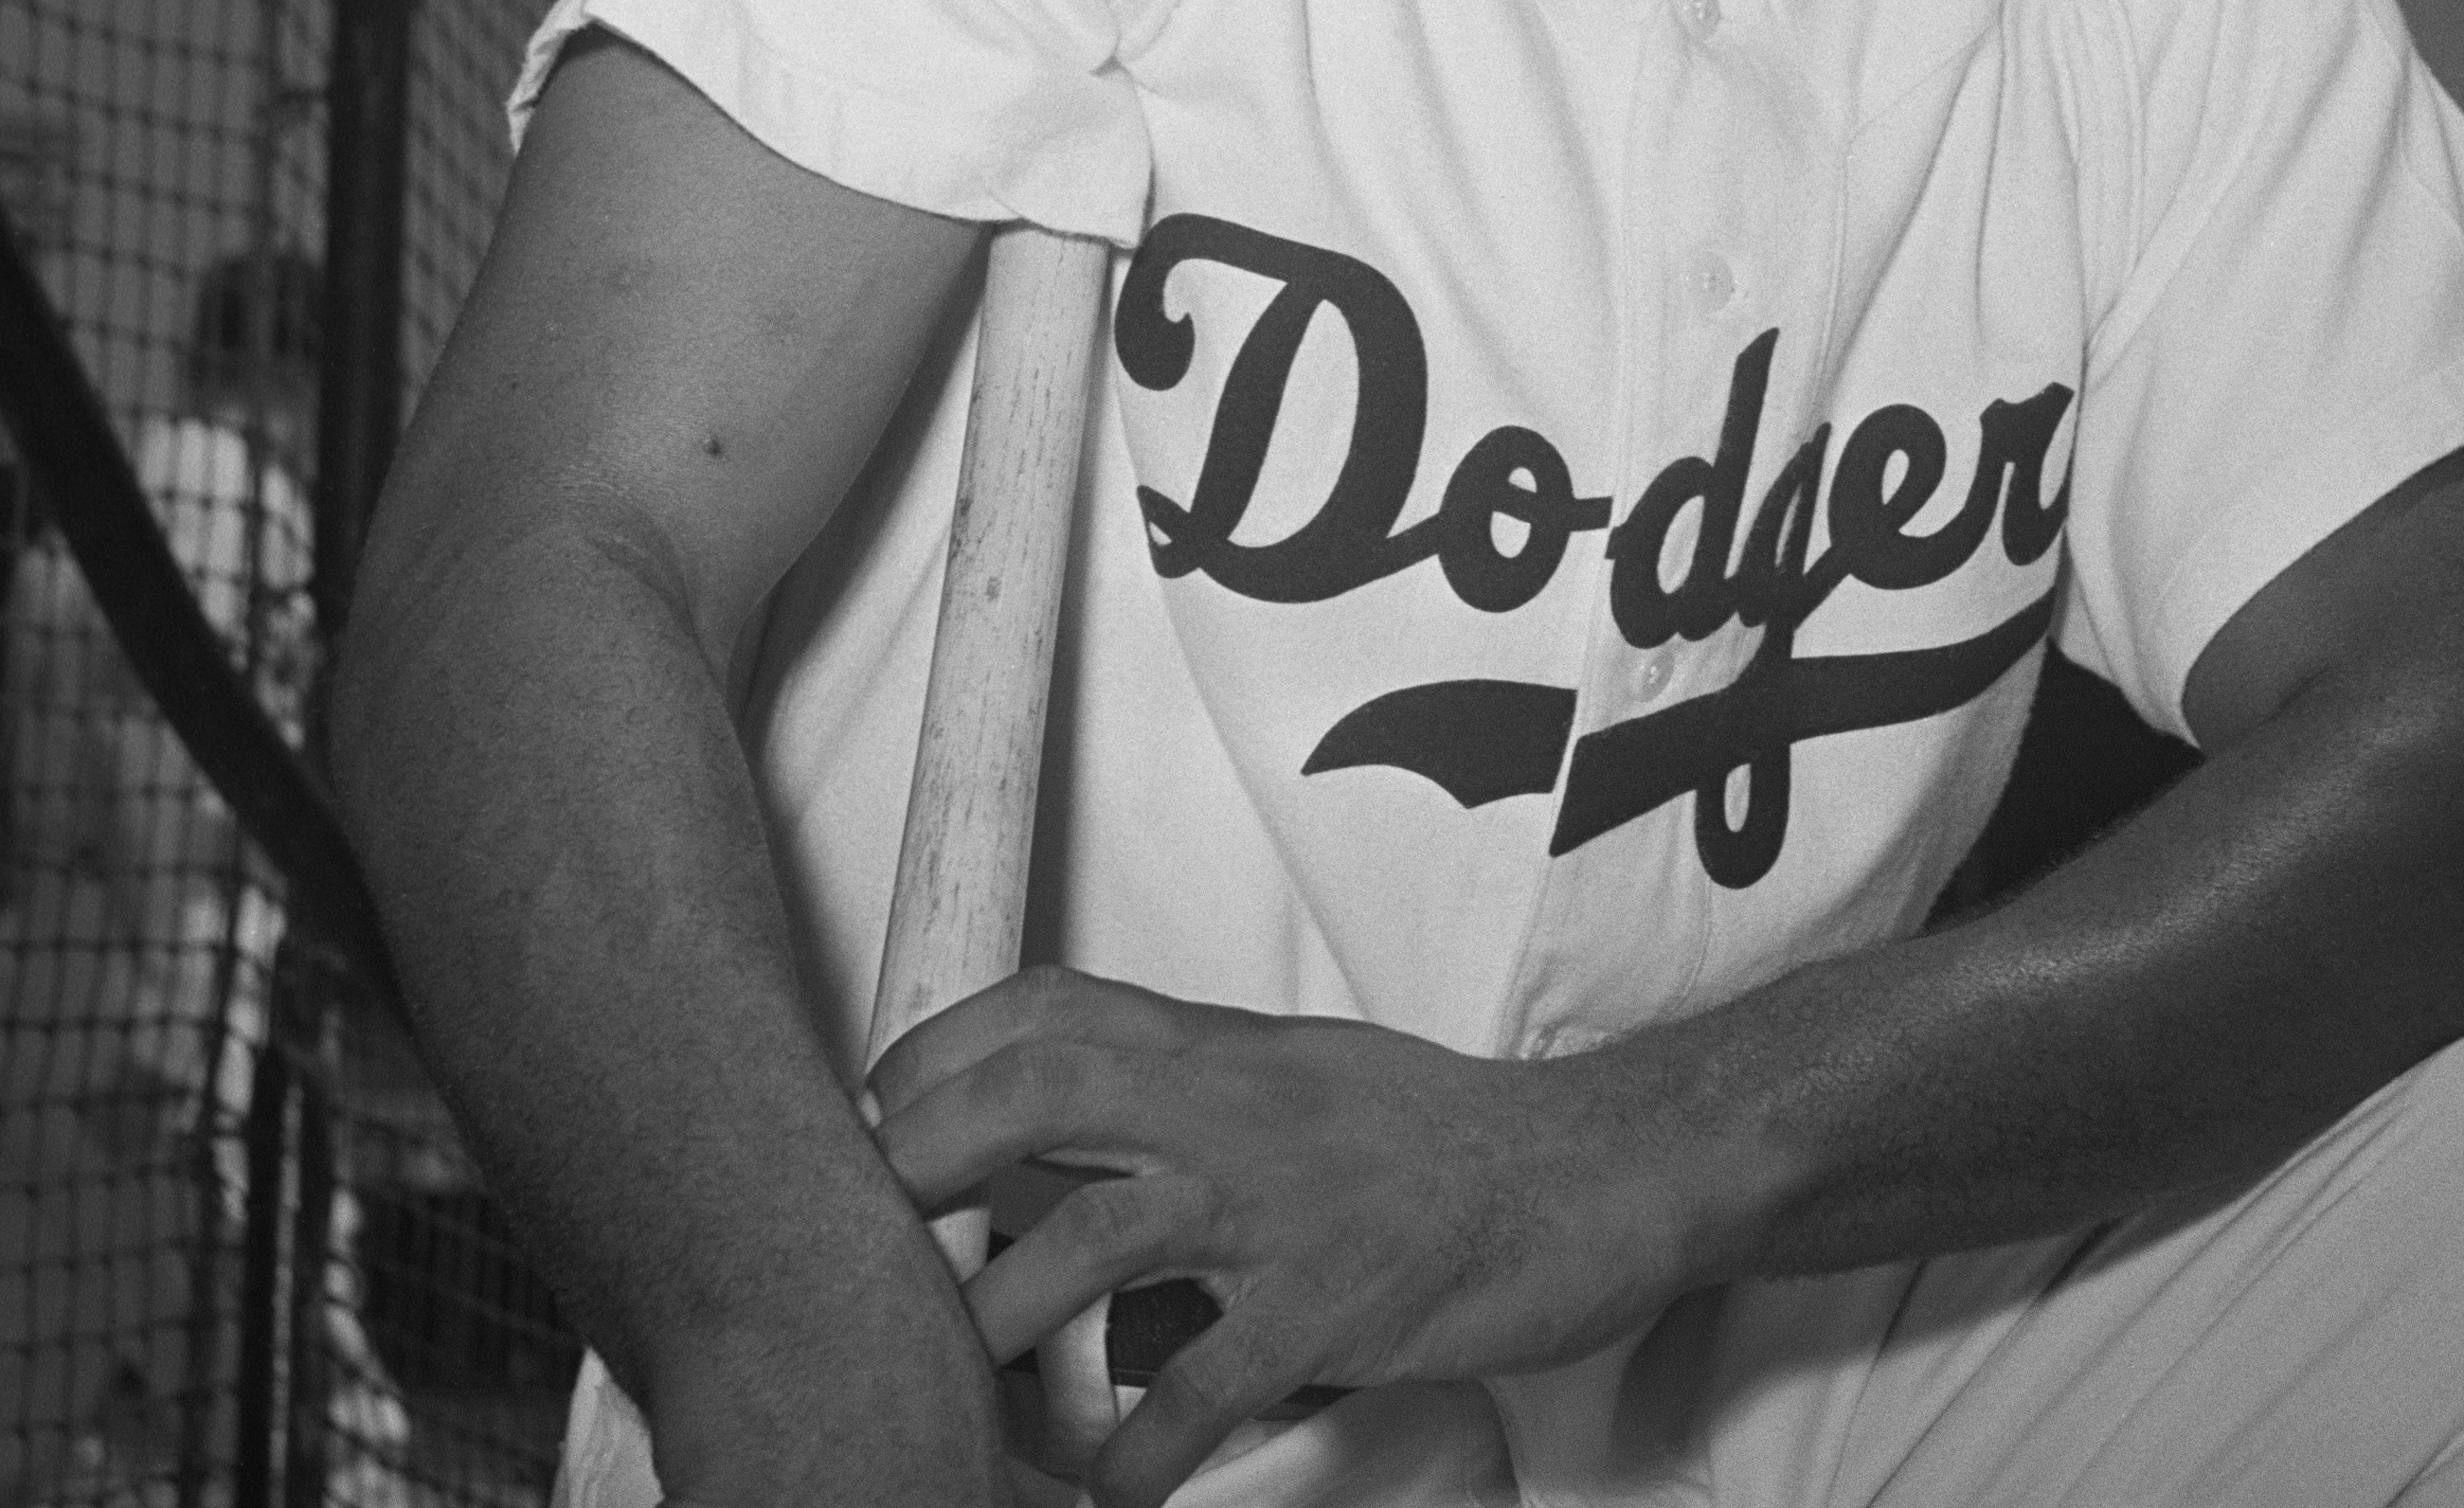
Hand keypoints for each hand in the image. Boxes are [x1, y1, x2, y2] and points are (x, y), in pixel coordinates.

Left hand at [863, 969, 1729, 1506]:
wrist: (1593, 1171)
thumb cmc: (1439, 1138)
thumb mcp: (1299, 1082)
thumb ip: (1186, 1106)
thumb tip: (1057, 1176)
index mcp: (1226, 1049)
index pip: (1056, 1004)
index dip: (947, 1046)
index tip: (880, 1105)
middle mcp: (1239, 1108)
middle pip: (1045, 1090)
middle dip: (930, 1150)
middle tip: (869, 1231)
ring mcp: (1283, 1205)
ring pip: (1097, 1237)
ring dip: (1005, 1319)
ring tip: (961, 1390)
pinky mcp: (1333, 1306)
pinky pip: (1204, 1384)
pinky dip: (1139, 1450)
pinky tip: (1112, 1489)